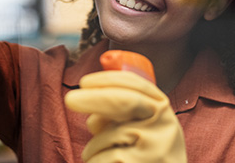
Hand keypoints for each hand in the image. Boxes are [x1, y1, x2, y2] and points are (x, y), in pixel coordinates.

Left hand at [65, 70, 186, 162]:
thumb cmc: (145, 155)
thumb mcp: (141, 128)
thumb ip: (121, 116)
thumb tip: (92, 117)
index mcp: (163, 109)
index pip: (137, 85)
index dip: (108, 80)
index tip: (84, 82)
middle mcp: (164, 124)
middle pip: (126, 102)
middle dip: (95, 98)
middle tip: (70, 99)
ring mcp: (156, 147)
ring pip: (111, 135)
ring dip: (93, 145)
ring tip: (91, 155)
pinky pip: (106, 158)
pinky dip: (94, 160)